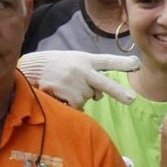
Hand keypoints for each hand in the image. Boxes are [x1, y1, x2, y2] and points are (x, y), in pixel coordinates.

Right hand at [19, 50, 142, 107]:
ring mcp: (74, 82)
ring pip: (88, 99)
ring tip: (64, 87)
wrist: (29, 69)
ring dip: (80, 97)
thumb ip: (90, 75)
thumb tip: (100, 96)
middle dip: (118, 92)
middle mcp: (82, 70)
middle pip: (104, 84)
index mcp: (85, 60)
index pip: (106, 61)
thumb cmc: (55, 67)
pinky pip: (77, 106)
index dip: (122, 63)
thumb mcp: (73, 62)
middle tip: (132, 100)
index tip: (137, 64)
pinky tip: (60, 94)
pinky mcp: (65, 94)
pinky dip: (71, 105)